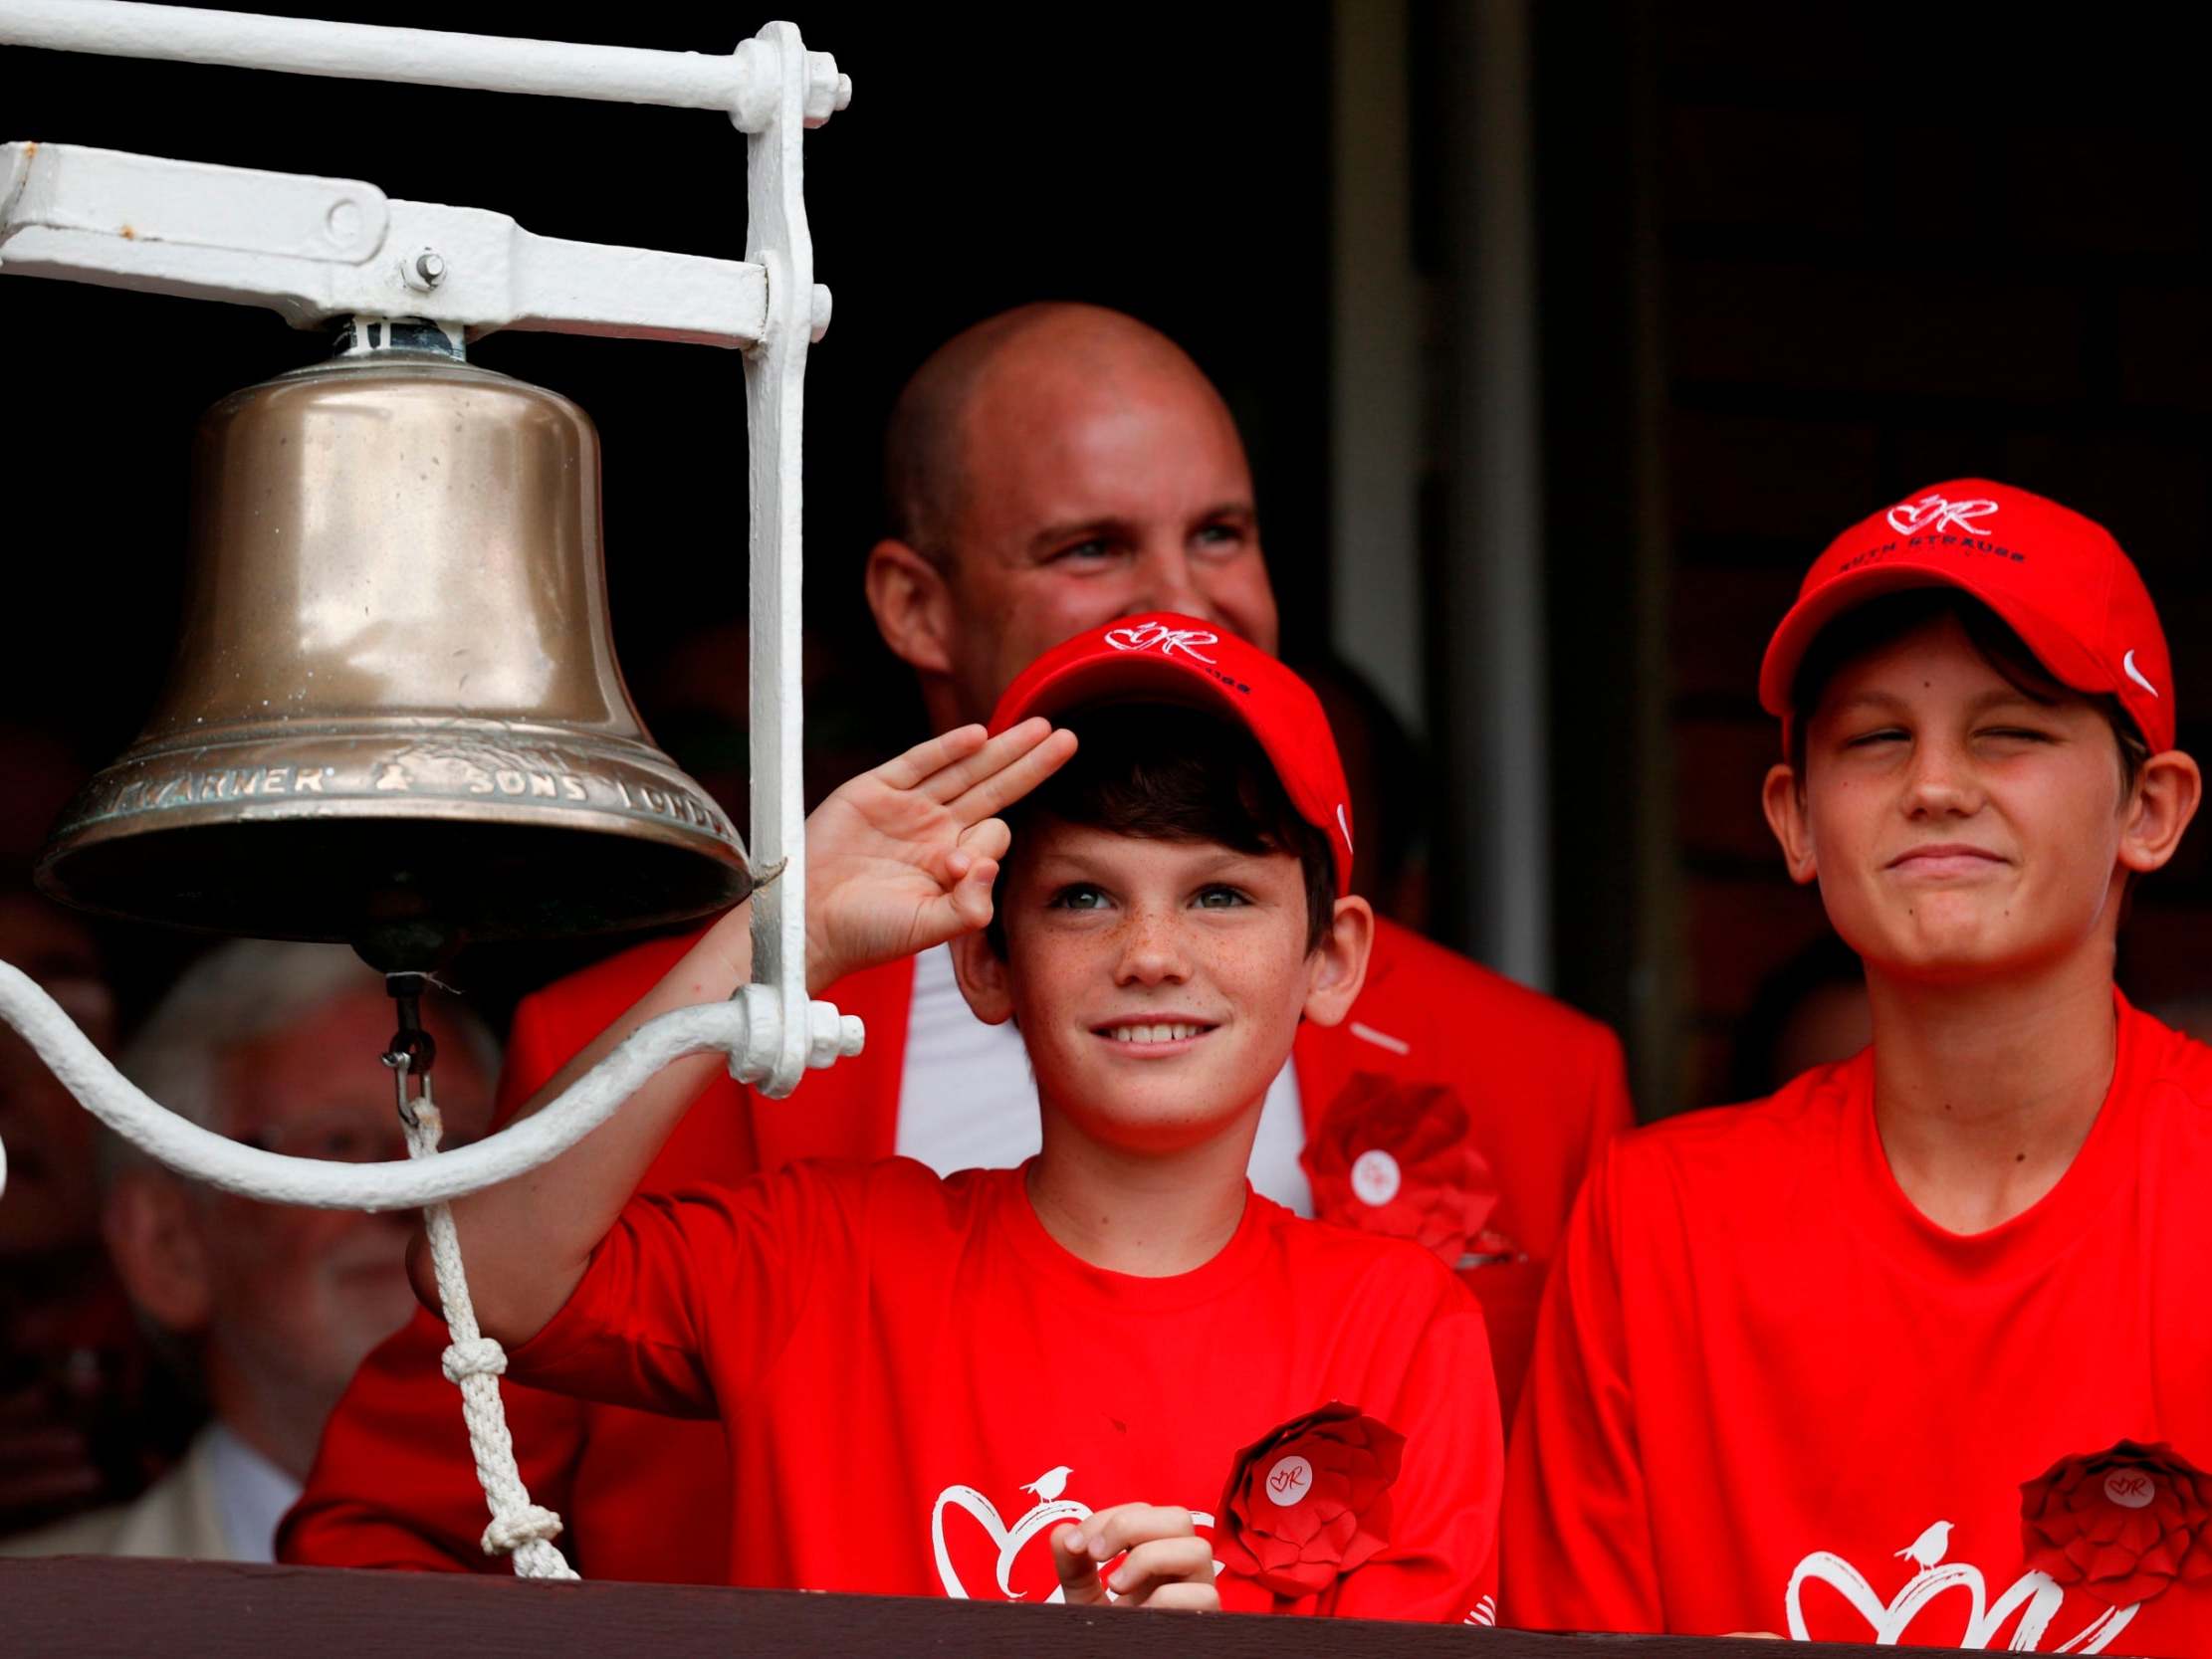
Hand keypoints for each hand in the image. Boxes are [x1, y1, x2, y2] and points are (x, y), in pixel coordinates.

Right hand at [796, 720, 1076, 992]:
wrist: (808, 924)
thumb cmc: (867, 933)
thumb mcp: (930, 928)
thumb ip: (970, 907)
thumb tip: (992, 866)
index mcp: (952, 862)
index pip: (994, 835)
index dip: (989, 845)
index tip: (956, 871)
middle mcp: (934, 830)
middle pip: (994, 788)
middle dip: (1031, 764)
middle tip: (1068, 739)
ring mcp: (906, 808)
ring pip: (964, 769)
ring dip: (1003, 748)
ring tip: (1041, 727)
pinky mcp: (873, 792)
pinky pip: (917, 762)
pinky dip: (946, 747)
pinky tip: (978, 735)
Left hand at [1051, 1504, 1219, 1611]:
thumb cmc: (1112, 1639)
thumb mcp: (1085, 1602)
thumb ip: (1074, 1568)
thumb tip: (1060, 1532)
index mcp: (1156, 1557)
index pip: (1145, 1512)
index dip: (1108, 1517)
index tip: (1075, 1543)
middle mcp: (1181, 1572)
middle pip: (1179, 1518)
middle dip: (1131, 1525)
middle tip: (1097, 1553)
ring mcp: (1197, 1596)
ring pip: (1199, 1549)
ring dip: (1149, 1557)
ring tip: (1116, 1585)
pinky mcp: (1205, 1624)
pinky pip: (1204, 1596)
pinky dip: (1166, 1598)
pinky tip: (1140, 1615)